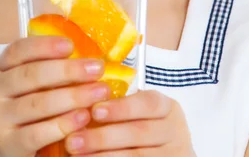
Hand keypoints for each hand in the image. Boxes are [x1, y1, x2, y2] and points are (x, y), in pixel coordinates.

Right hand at [0, 35, 110, 156]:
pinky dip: (62, 125)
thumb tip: (83, 54)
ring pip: (37, 104)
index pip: (18, 50)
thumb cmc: (14, 110)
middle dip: (68, 70)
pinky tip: (83, 117)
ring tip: (99, 91)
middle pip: (31, 75)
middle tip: (97, 68)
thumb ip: (40, 69)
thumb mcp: (17, 86)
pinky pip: (37, 134)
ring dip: (72, 96)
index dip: (44, 46)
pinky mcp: (7, 145)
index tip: (71, 45)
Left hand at [63, 89, 195, 155]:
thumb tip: (81, 96)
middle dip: (103, 137)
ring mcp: (174, 154)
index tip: (95, 110)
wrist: (159, 152)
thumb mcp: (135, 112)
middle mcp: (175, 131)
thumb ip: (116, 105)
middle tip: (73, 140)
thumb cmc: (139, 126)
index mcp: (167, 107)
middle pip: (140, 132)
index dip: (121, 107)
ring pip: (138, 156)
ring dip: (103, 156)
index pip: (148, 103)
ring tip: (77, 154)